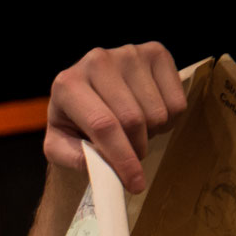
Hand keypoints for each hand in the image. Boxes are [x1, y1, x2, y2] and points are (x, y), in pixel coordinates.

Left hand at [45, 43, 186, 192]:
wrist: (89, 95)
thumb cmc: (73, 124)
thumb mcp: (59, 147)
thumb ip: (73, 159)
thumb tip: (101, 166)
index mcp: (68, 84)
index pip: (104, 125)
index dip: (122, 158)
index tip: (134, 184)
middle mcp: (97, 60)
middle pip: (133, 119)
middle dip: (135, 150)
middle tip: (129, 157)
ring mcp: (129, 52)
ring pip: (157, 112)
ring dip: (151, 134)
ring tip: (133, 131)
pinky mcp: (155, 52)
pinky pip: (176, 100)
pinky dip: (168, 120)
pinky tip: (149, 115)